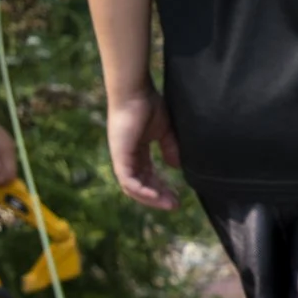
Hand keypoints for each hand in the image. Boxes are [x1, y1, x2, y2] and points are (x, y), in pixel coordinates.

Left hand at [107, 86, 180, 210]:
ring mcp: (122, 158)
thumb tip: (176, 166)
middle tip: (174, 205)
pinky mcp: (120, 157)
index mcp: (137, 151)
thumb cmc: (148, 104)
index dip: (162, 187)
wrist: (134, 92)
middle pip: (141, 185)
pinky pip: (128, 181)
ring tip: (168, 204)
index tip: (177, 196)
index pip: (148, 175)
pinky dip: (141, 191)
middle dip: (158, 197)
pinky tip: (155, 196)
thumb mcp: (165, 131)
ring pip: (133, 187)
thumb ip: (170, 148)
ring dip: (150, 198)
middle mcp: (127, 158)